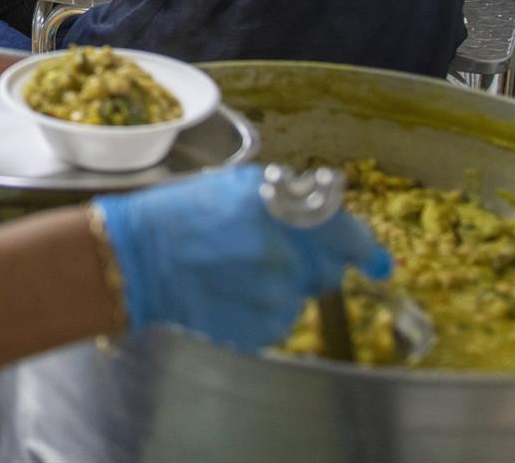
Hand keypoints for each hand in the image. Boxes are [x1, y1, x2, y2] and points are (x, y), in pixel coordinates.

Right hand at [94, 165, 389, 350]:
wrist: (135, 257)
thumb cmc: (179, 214)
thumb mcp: (236, 186)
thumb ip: (287, 198)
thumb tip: (324, 213)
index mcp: (282, 209)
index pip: (346, 232)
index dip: (366, 249)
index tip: (379, 263)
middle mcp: (287, 253)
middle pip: (327, 271)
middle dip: (311, 265)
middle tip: (270, 257)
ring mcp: (274, 296)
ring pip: (299, 298)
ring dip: (279, 287)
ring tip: (233, 272)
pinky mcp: (260, 328)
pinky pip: (277, 322)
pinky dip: (261, 310)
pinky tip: (227, 293)